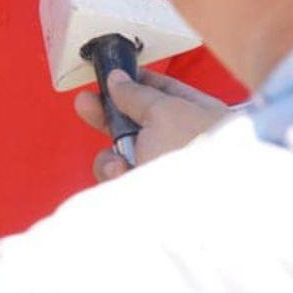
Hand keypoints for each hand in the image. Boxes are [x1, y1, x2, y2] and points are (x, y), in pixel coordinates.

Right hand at [73, 67, 232, 181]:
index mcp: (199, 115)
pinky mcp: (149, 194)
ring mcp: (165, 171)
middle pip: (136, 122)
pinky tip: (123, 178)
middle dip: (109, 116)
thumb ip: (138, 94)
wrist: (205, 217)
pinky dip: (116, 176)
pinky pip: (120, 178)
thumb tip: (118, 80)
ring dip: (112, 155)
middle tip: (87, 105)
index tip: (110, 75)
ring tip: (119, 163)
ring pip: (123, 154)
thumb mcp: (166, 113)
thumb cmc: (199, 157)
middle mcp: (182, 143)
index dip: (135, 81)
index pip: (163, 90)